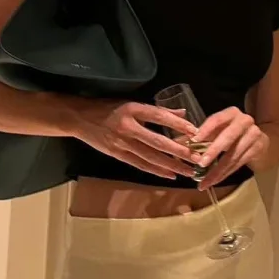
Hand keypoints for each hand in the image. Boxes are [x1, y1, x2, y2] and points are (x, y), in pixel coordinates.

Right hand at [71, 100, 199, 180]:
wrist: (80, 118)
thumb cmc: (108, 108)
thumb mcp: (131, 103)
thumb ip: (157, 110)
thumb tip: (182, 114)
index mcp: (133, 109)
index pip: (159, 116)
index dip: (177, 125)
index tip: (195, 132)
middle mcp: (128, 127)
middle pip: (157, 142)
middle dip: (179, 152)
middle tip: (198, 158)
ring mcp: (121, 143)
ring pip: (151, 157)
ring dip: (172, 165)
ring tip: (189, 171)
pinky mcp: (117, 154)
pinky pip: (140, 165)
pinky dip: (156, 170)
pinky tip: (170, 174)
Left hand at [191, 107, 268, 189]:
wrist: (259, 139)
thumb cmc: (231, 134)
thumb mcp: (216, 132)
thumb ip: (199, 137)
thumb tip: (177, 144)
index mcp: (231, 113)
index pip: (217, 119)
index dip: (205, 130)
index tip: (193, 141)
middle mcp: (245, 121)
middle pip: (228, 136)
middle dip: (213, 151)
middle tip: (200, 164)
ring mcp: (254, 134)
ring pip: (233, 154)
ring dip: (217, 170)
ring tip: (204, 182)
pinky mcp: (258, 148)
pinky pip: (238, 163)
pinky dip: (225, 174)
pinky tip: (214, 181)